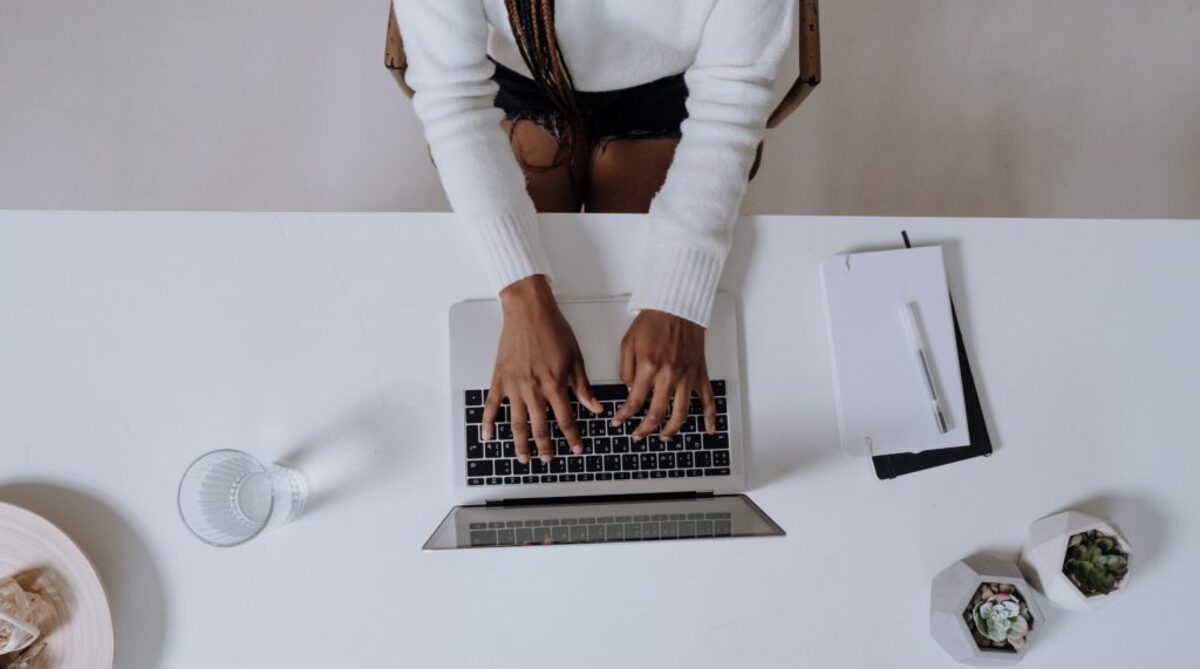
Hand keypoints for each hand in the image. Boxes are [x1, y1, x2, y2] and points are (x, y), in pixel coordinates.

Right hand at [482, 275, 602, 463]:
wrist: (528, 311)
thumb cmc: (552, 330)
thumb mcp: (575, 358)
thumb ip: (583, 387)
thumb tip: (595, 407)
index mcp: (554, 385)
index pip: (565, 419)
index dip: (572, 437)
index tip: (577, 449)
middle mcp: (533, 389)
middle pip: (539, 427)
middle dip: (545, 447)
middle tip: (548, 460)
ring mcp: (514, 386)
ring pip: (516, 423)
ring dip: (520, 443)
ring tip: (523, 458)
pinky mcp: (499, 379)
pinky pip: (492, 405)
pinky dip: (488, 422)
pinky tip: (488, 436)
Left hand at [611, 310, 716, 440]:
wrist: (678, 306)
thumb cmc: (654, 320)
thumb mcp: (628, 342)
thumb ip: (626, 370)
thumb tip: (629, 391)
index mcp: (649, 368)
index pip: (634, 401)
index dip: (624, 416)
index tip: (619, 422)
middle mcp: (669, 375)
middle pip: (657, 413)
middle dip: (644, 429)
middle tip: (637, 435)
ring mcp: (687, 377)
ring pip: (681, 413)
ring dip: (671, 430)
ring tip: (663, 437)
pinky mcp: (699, 373)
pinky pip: (707, 399)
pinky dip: (709, 417)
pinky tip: (708, 429)